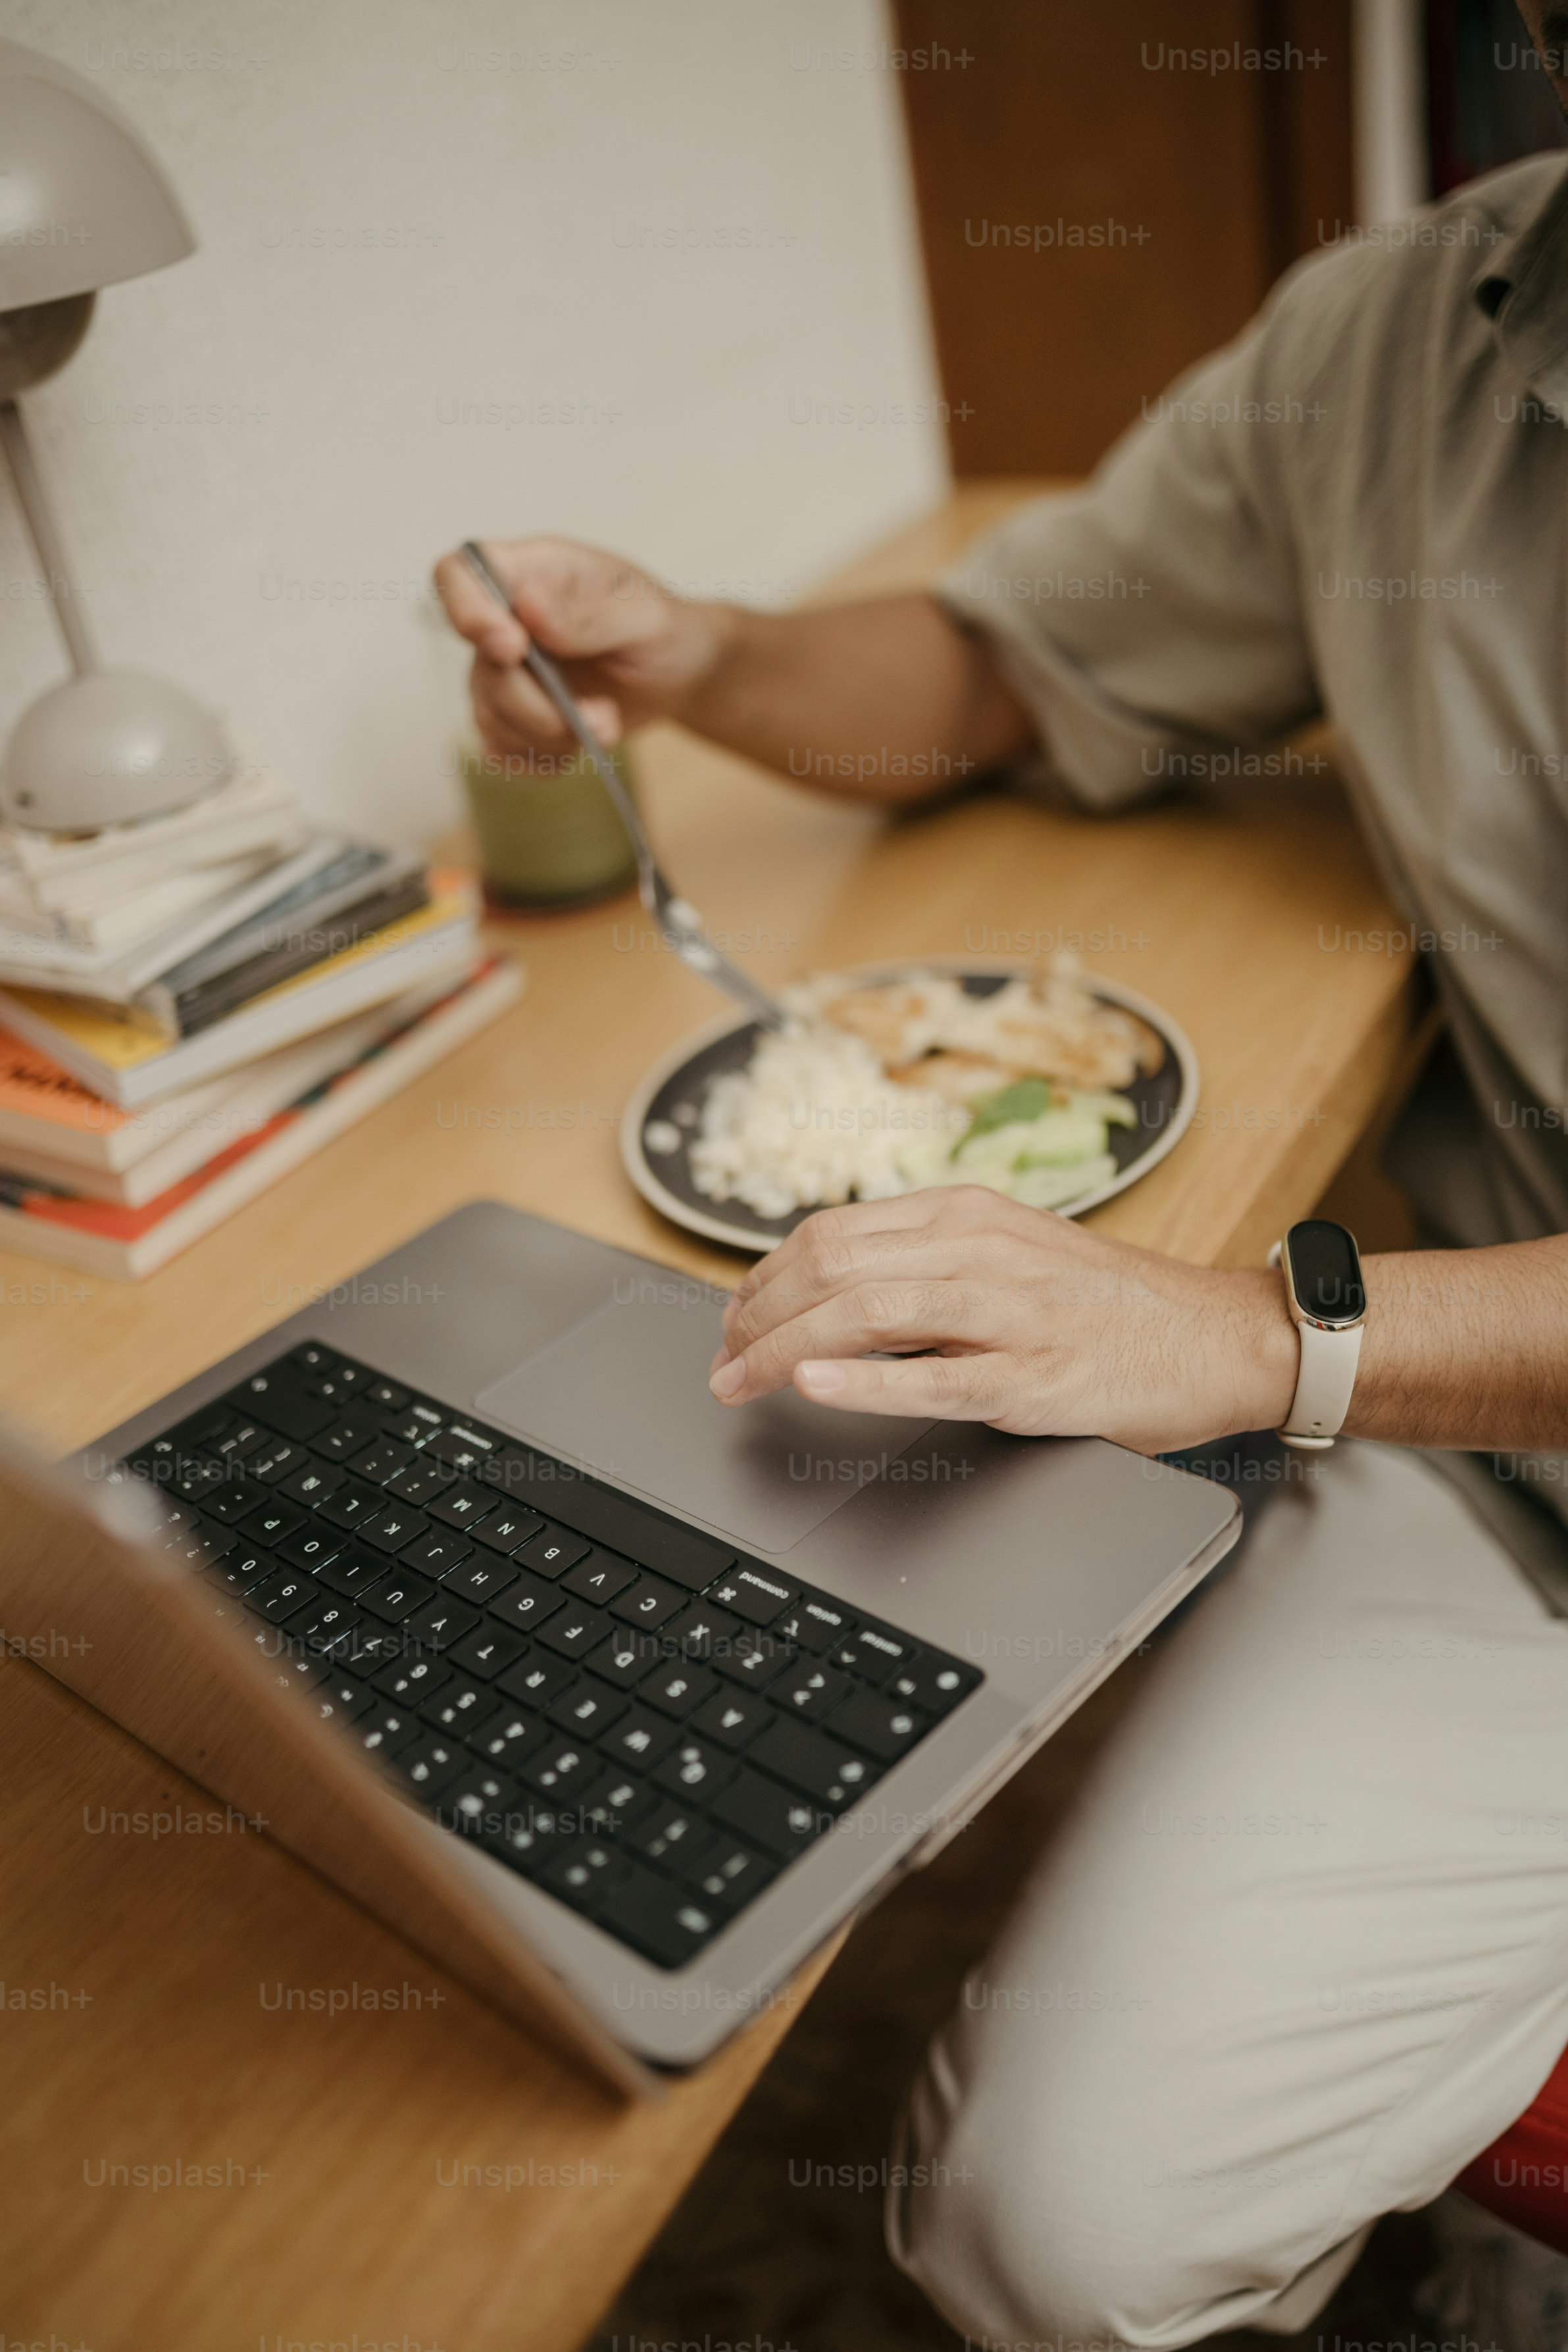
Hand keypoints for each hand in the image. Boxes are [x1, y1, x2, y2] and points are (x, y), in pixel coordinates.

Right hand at [431, 535, 733, 757]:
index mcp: (533, 572)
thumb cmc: (664, 630)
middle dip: (537, 705)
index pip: (459, 574)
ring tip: (606, 727)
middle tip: (600, 716)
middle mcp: (507, 618)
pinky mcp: (513, 715)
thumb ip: (588, 614)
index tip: (513, 649)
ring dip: (547, 737)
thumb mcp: (645, 617)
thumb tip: (528, 607)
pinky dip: (538, 759)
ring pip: (488, 714)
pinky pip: (500, 748)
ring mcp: (505, 670)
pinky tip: (578, 750)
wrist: (682, 675)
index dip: (467, 611)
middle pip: (480, 665)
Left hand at [708, 1187, 1298, 1454]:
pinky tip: (814, 1386)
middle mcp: (979, 1250)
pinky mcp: (1033, 1377)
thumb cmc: (1112, 1307)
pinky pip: (934, 1377)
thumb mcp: (1013, 1255)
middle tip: (720, 1359)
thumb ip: (931, 1263)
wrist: (1216, 1337)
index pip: (833, 1233)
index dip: (764, 1275)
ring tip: (737, 1379)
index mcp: (967, 1216)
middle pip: (833, 1267)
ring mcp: (1006, 1312)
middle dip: (757, 1315)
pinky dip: (865, 1382)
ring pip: (867, 1313)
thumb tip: (836, 1288)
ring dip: (783, 1348)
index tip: (733, 1315)